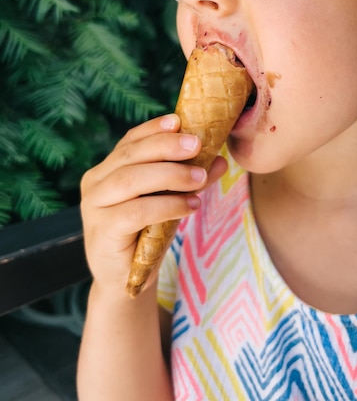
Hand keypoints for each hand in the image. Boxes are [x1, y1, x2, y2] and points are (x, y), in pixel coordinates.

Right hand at [80, 114, 226, 295]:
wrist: (125, 280)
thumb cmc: (146, 235)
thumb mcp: (169, 201)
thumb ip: (189, 180)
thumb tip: (219, 160)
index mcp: (107, 169)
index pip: (130, 141)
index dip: (154, 129)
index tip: (180, 120)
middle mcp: (95, 182)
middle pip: (131, 155)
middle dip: (166, 146)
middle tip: (197, 145)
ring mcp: (94, 206)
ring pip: (132, 179)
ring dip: (171, 175)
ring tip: (201, 178)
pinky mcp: (102, 230)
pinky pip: (137, 211)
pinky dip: (168, 205)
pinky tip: (190, 205)